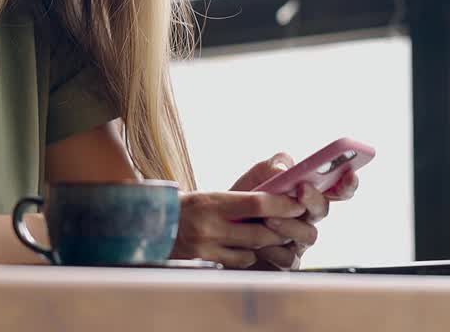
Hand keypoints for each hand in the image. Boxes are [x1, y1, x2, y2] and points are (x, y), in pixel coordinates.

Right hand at [171, 190, 304, 268]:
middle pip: (261, 232)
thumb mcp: (210, 195)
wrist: (152, 225)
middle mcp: (211, 224)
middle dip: (281, 229)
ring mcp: (208, 246)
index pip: (257, 203)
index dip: (282, 205)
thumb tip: (274, 188)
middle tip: (294, 223)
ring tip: (273, 235)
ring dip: (267, 243)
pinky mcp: (206, 261)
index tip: (298, 204)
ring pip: (253, 250)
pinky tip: (249, 248)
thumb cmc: (187, 207)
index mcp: (213, 201)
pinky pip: (239, 261)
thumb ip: (240, 197)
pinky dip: (249, 255)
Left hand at [229, 153, 360, 269]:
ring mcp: (298, 241)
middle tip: (300, 190)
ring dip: (289, 224)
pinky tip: (259, 244)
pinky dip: (274, 249)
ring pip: (309, 235)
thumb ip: (270, 167)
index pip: (335, 189)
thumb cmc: (243, 202)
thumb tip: (285, 168)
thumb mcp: (254, 178)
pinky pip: (289, 259)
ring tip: (268, 217)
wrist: (220, 232)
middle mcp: (307, 217)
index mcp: (305, 194)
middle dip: (313, 199)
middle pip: (323, 209)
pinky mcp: (286, 262)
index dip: (347, 183)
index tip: (350, 173)